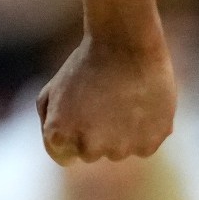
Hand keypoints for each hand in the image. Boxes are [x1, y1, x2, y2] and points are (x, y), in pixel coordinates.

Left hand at [36, 32, 175, 163]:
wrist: (125, 43)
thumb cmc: (86, 65)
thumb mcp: (53, 90)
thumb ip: (51, 123)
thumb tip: (64, 154)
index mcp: (59, 136)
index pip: (63, 155)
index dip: (71, 132)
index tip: (79, 111)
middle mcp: (88, 149)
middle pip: (92, 153)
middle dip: (95, 133)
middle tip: (103, 100)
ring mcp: (120, 150)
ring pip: (119, 150)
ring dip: (121, 133)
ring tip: (123, 100)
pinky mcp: (148, 145)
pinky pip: (143, 146)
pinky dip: (144, 131)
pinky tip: (141, 105)